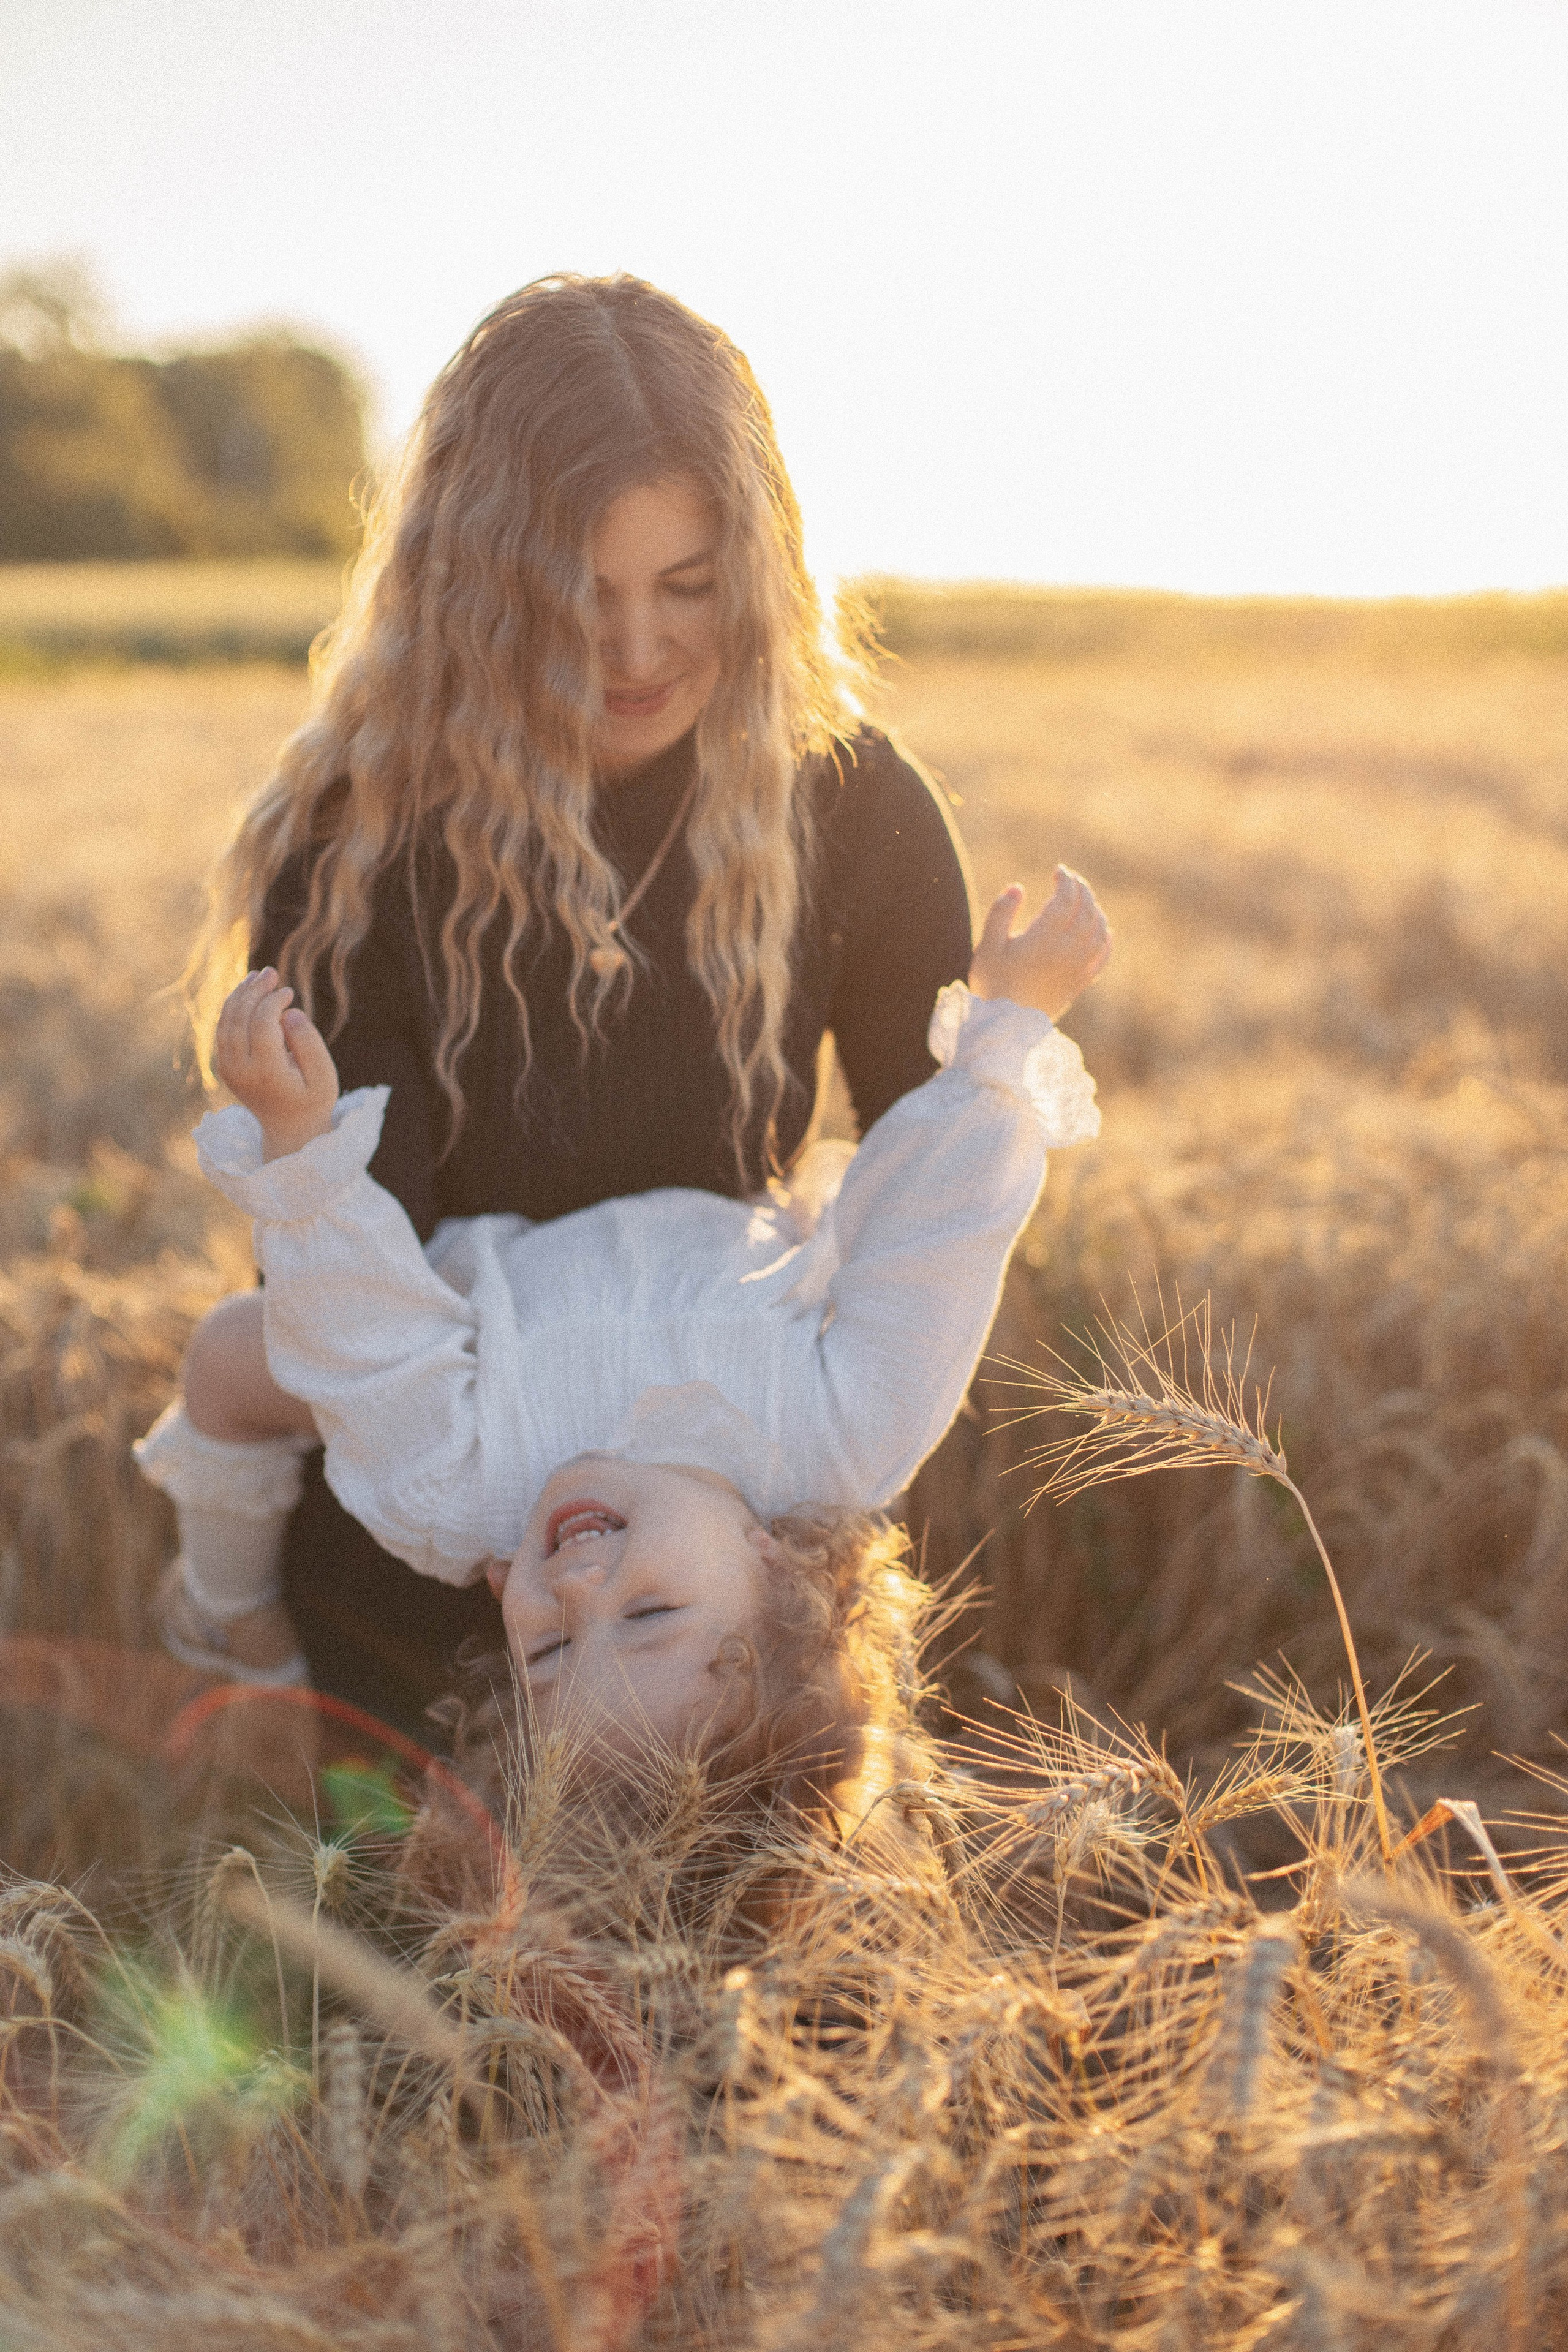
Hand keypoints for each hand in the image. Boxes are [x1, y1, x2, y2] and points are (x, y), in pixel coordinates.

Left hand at [215, 969, 339, 1161]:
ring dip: (241, 995)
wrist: (289, 1128)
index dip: (273, 1002)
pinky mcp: (225, 1065)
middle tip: (271, 972)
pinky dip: (234, 1007)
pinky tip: (249, 993)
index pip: (262, 1026)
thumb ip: (309, 1043)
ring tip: (259, 976)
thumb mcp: (324, 1075)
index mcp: (266, 1074)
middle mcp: (241, 1071)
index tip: (289, 992)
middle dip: (254, 991)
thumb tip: (289, 1012)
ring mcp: (228, 1069)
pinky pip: (223, 1029)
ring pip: (226, 1021)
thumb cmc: (313, 1099)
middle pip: (240, 1019)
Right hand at [968, 868, 1112, 1019]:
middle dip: (1081, 889)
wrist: (1004, 1029)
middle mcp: (1067, 950)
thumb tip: (1018, 887)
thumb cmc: (991, 985)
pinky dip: (1106, 938)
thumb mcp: (988, 946)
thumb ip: (1001, 912)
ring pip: (1098, 929)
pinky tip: (1103, 931)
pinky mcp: (1080, 984)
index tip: (1058, 870)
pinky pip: (1103, 955)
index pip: (1066, 898)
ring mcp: (1077, 967)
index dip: (1065, 880)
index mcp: (1045, 937)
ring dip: (1094, 909)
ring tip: (1084, 900)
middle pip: (1086, 910)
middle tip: (1071, 880)